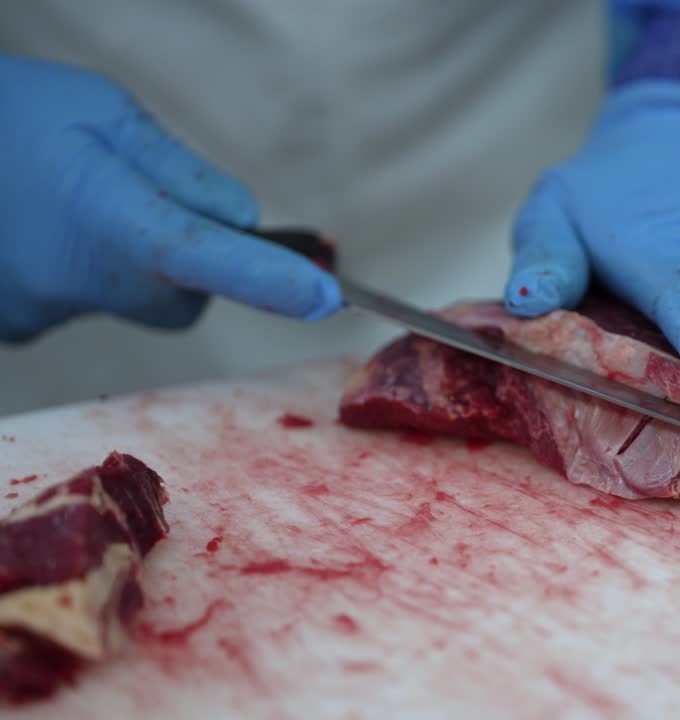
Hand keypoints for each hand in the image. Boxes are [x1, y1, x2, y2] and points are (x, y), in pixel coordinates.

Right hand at [0, 55, 340, 342]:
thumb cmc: (5, 114)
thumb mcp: (103, 114)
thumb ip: (180, 174)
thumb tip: (241, 223)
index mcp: (108, 220)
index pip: (211, 260)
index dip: (273, 281)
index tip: (326, 297)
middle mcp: (77, 282)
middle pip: (179, 300)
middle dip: (183, 266)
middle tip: (140, 204)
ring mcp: (38, 313)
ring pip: (123, 299)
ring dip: (114, 260)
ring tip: (58, 201)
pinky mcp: (11, 327)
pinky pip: (72, 303)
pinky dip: (67, 271)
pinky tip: (31, 226)